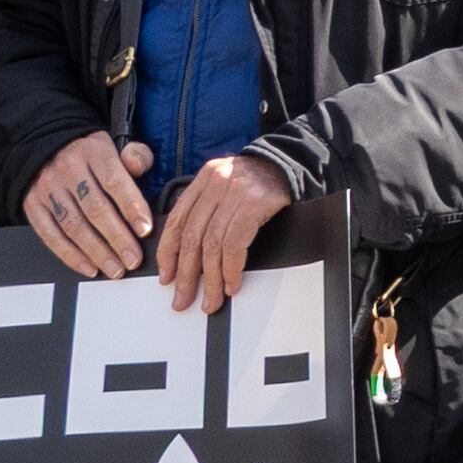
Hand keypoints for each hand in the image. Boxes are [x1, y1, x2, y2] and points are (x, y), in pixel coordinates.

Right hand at [24, 131, 157, 280]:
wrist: (46, 148)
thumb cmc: (90, 154)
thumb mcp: (116, 145)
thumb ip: (135, 156)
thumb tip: (138, 165)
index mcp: (94, 152)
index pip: (114, 182)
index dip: (131, 207)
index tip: (145, 230)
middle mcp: (68, 170)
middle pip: (95, 208)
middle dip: (117, 238)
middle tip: (133, 259)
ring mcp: (48, 189)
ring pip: (74, 225)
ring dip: (96, 251)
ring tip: (116, 268)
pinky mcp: (32, 206)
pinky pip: (51, 235)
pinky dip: (70, 255)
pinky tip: (89, 267)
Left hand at [152, 152, 293, 313]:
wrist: (295, 163)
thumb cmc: (260, 180)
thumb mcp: (227, 186)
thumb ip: (206, 208)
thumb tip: (187, 252)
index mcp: (204, 179)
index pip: (176, 221)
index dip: (168, 253)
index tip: (167, 278)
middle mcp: (216, 183)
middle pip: (192, 237)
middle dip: (187, 274)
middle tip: (184, 298)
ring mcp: (236, 192)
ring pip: (212, 245)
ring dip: (211, 279)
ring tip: (212, 299)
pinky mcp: (256, 203)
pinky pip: (235, 244)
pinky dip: (231, 269)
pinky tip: (231, 283)